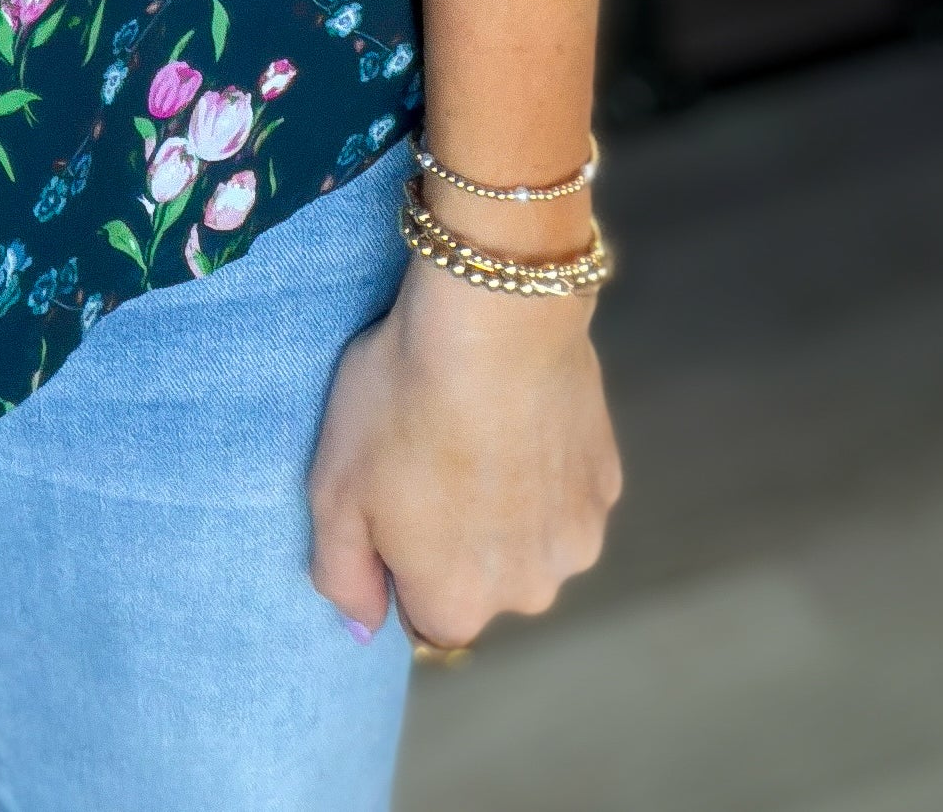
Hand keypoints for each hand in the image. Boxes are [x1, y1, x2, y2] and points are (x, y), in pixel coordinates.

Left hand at [307, 254, 620, 650]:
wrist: (493, 316)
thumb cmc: (401, 400)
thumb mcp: (334, 489)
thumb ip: (342, 575)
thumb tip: (364, 625)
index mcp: (456, 605)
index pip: (422, 616)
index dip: (401, 561)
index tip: (392, 499)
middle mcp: (528, 594)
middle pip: (482, 583)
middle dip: (457, 540)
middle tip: (429, 456)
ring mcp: (578, 540)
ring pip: (528, 541)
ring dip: (506, 507)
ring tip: (476, 429)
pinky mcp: (608, 483)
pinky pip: (564, 494)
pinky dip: (544, 468)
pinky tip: (519, 413)